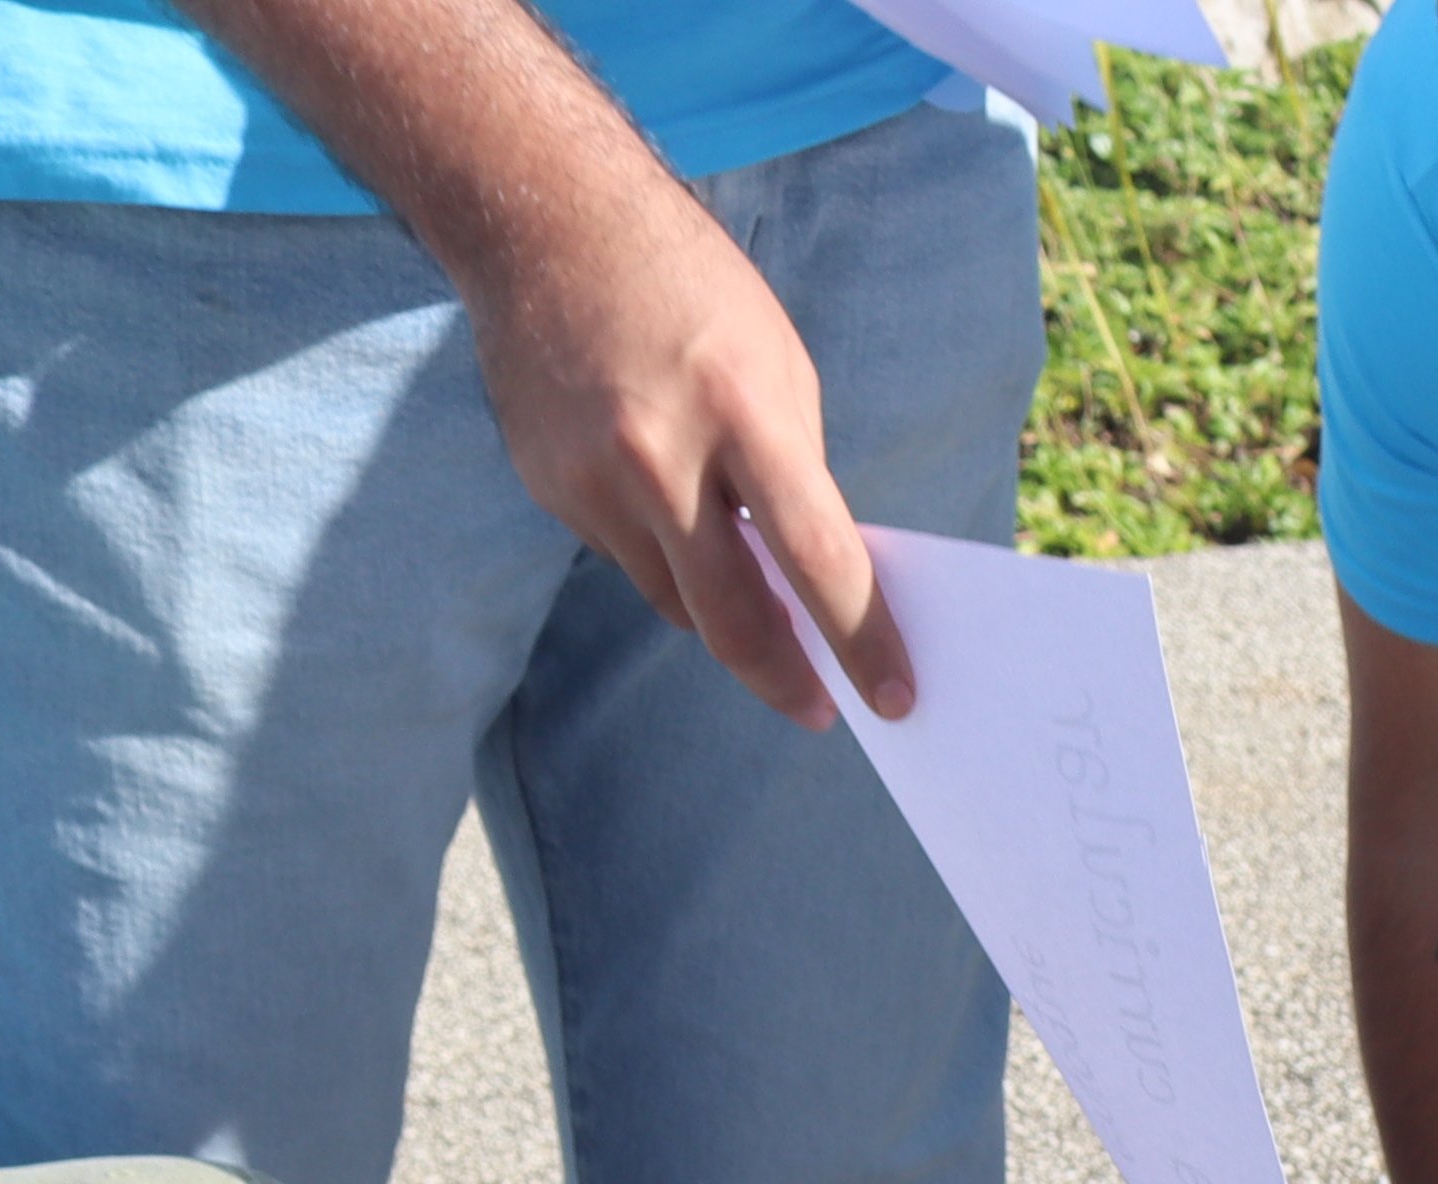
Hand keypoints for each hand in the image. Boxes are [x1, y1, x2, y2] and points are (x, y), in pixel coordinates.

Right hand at [449, 145, 911, 729]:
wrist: (546, 223)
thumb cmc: (690, 289)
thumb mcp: (777, 363)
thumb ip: (795, 471)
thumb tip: (812, 575)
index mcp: (743, 411)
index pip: (816, 558)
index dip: (859, 640)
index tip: (892, 698)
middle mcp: (660, 455)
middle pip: (731, 617)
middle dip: (784, 677)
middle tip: (818, 706)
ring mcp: (592, 477)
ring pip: (675, 598)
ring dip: (719, 607)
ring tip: (746, 581)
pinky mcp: (549, 487)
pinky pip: (624, 556)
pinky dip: (659, 548)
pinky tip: (656, 487)